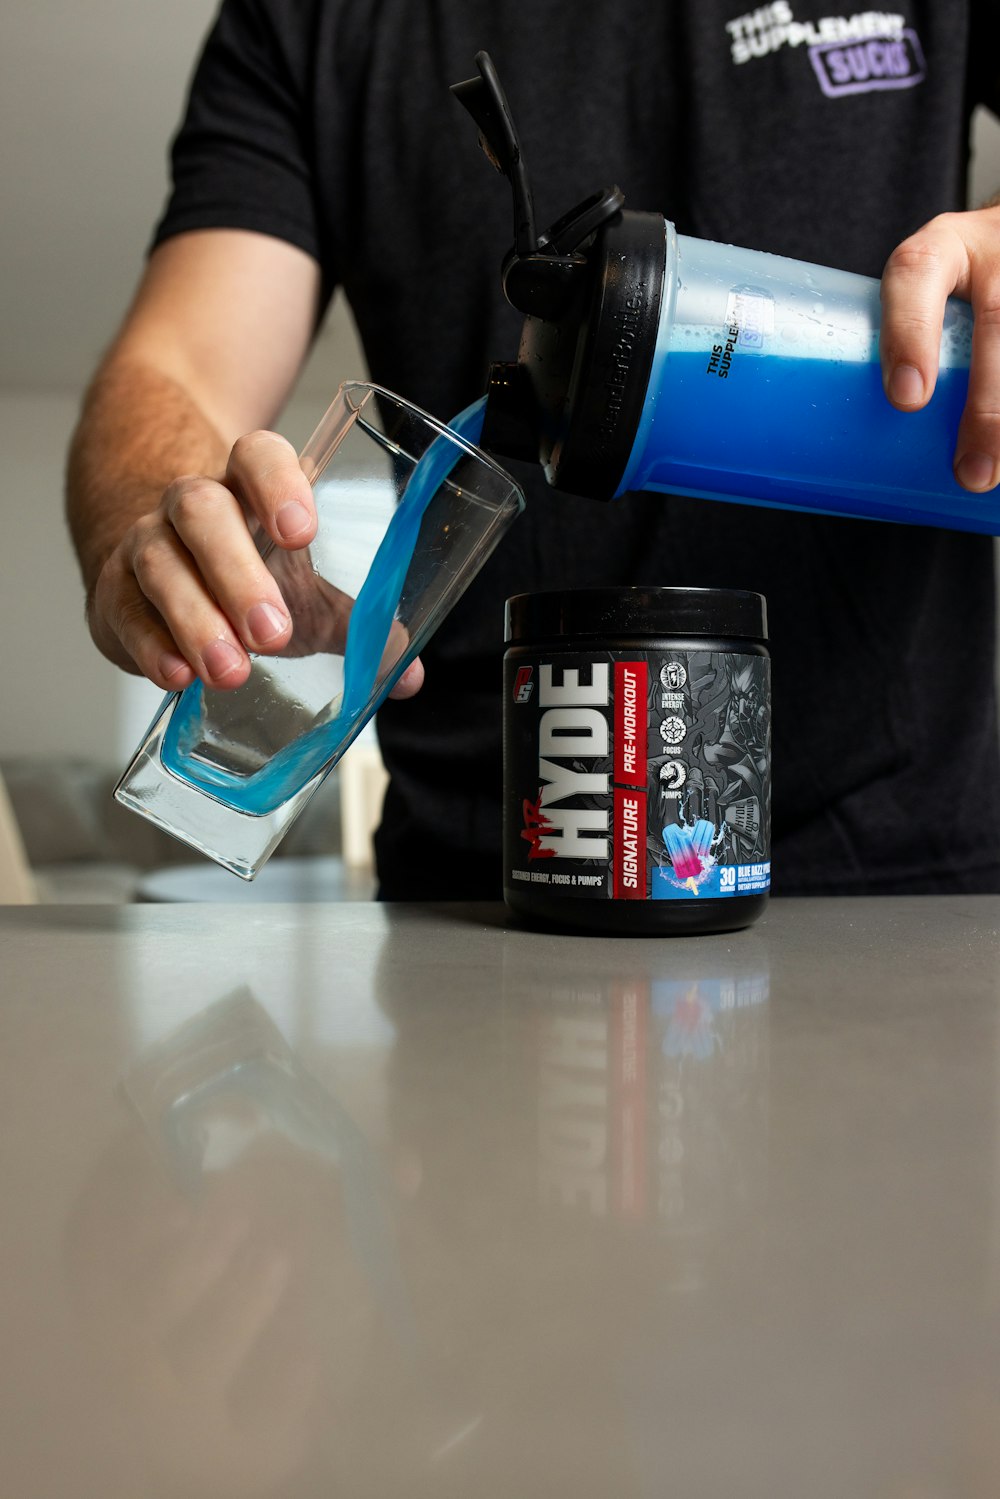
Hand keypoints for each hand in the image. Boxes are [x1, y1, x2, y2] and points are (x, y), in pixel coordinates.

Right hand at [88, 428, 423, 696]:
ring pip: (160, 563)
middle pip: (202, 510)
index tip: (301, 531)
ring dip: (196, 619)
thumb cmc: (244, 578)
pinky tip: (178, 676)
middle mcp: (191, 507)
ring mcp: (145, 547)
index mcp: (247, 489)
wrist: (152, 574)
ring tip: (231, 670)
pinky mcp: (116, 598)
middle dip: (236, 572)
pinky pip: (127, 614)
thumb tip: (409, 674)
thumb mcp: (304, 594)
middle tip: (273, 633)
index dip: (277, 484)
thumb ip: (355, 626)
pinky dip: (151, 646)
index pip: (257, 456)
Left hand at [880, 204, 999, 492]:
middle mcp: (994, 253)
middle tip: (970, 472)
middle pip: (998, 323)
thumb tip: (853, 457)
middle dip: (986, 406)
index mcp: (940, 250)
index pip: (917, 276)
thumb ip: (897, 349)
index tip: (908, 400)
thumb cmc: (952, 289)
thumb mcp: (921, 296)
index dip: (911, 335)